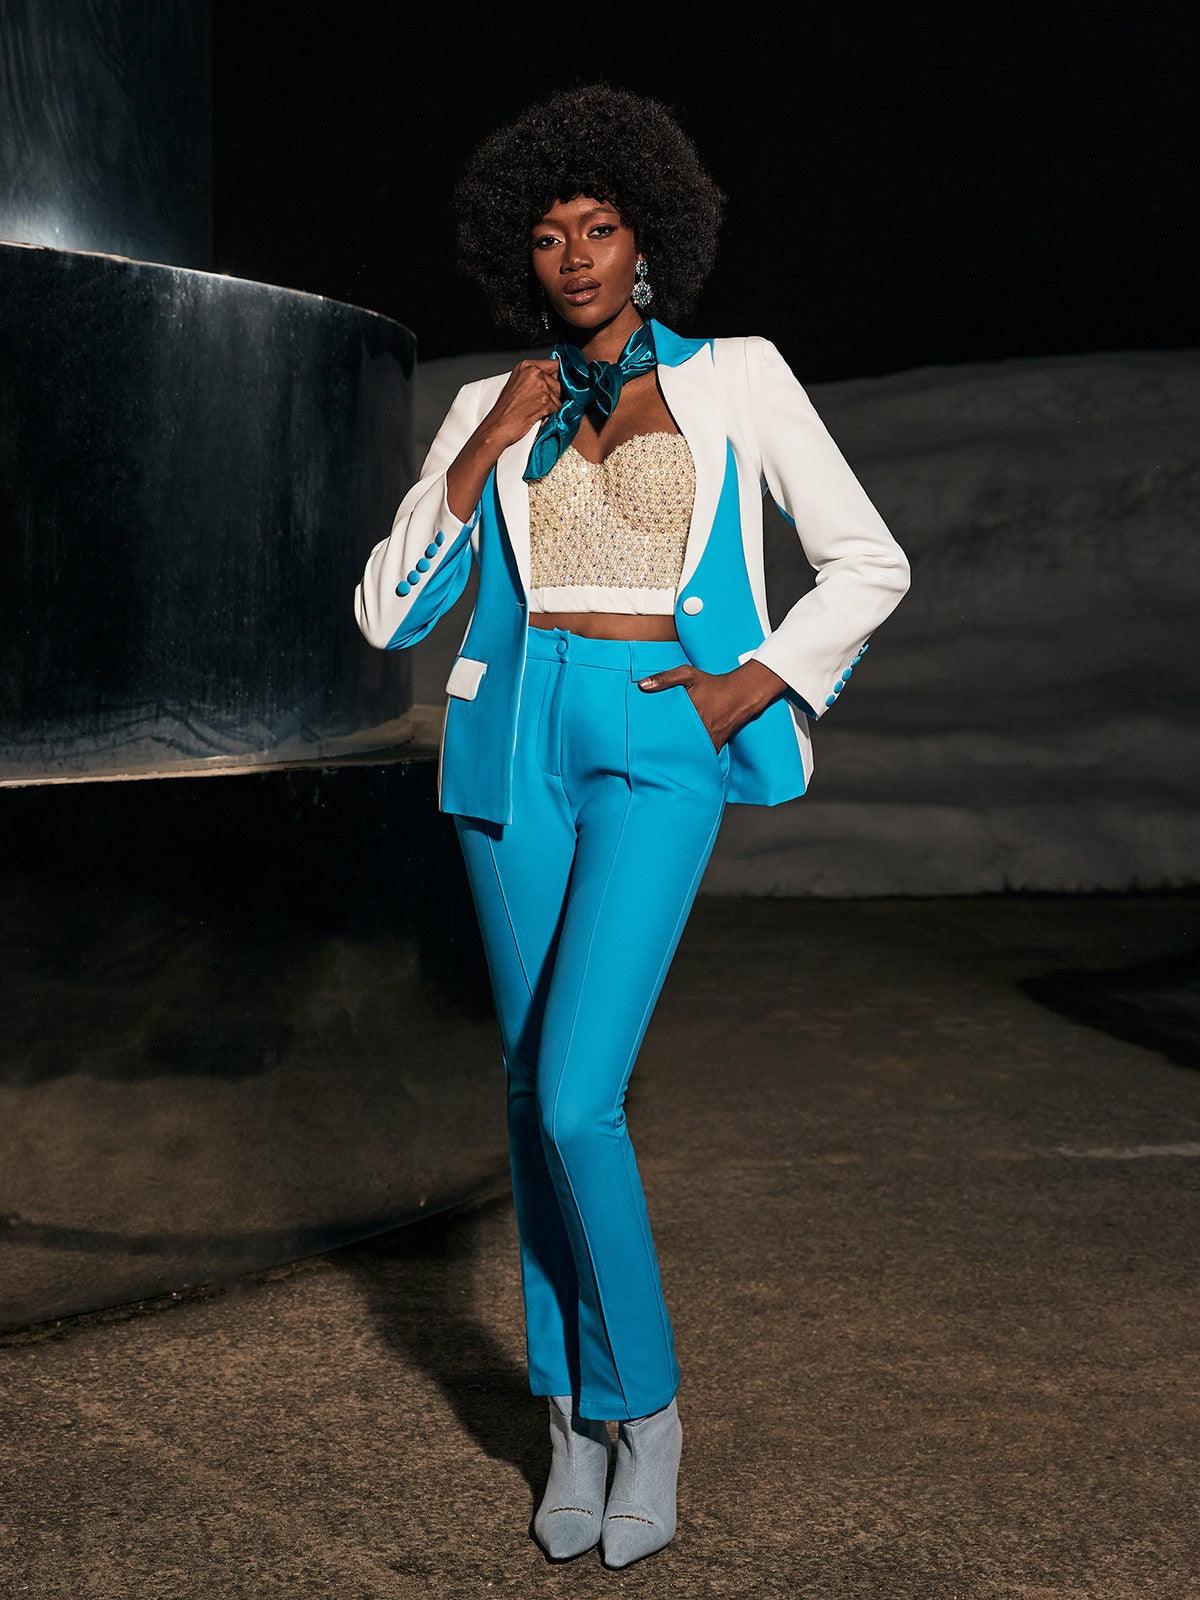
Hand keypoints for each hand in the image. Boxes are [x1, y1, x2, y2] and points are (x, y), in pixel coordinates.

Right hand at [477, 358, 562, 451]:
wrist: (498, 425)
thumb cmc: (505, 408)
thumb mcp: (517, 383)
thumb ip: (534, 377)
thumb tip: (553, 377)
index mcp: (526, 366)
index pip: (554, 364)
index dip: (556, 376)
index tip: (552, 384)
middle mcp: (534, 373)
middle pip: (558, 381)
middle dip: (552, 394)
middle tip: (536, 402)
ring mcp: (540, 386)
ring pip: (558, 396)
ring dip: (550, 405)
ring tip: (534, 409)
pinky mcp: (544, 400)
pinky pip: (557, 407)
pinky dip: (549, 414)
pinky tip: (536, 415)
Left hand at [636, 660, 786, 750]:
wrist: (739, 694)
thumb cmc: (712, 684)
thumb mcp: (688, 674)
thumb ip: (665, 678)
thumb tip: (642, 685)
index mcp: (689, 712)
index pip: (666, 728)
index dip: (654, 734)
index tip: (642, 739)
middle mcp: (699, 728)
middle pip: (675, 742)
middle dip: (663, 747)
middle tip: (648, 753)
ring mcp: (708, 739)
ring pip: (688, 752)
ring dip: (677, 755)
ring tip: (662, 761)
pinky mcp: (715, 745)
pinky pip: (701, 756)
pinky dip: (692, 758)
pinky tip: (681, 762)